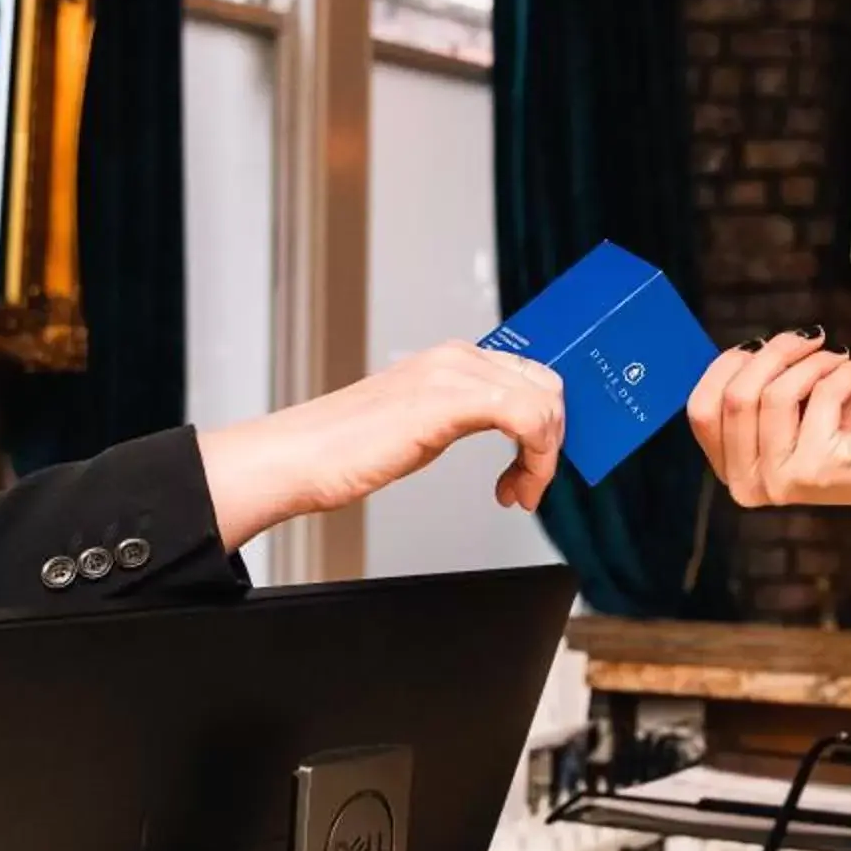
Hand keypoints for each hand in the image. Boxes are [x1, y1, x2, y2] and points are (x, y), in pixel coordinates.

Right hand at [201, 342, 566, 546]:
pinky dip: (535, 460)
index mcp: (451, 359)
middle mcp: (456, 357)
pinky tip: (511, 490)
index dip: (547, 425)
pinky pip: (527, 417)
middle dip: (551, 442)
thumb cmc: (346, 450)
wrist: (299, 459)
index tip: (532, 466)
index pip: (532, 376)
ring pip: (544, 403)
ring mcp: (453, 374)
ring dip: (544, 459)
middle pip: (547, 386)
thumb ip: (463, 415)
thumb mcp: (422, 425)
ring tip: (519, 492)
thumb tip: (509, 430)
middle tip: (528, 484)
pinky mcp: (448, 400)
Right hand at [688, 331, 850, 512]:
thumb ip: (757, 386)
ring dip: (811, 360)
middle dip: (774, 353)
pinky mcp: (818, 470)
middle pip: (736, 397)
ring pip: (775, 394)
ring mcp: (781, 482)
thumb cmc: (846, 429)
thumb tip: (746, 349)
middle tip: (809, 338)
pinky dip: (844, 371)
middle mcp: (749, 485)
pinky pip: (820, 396)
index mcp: (732, 471)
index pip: (701, 410)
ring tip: (837, 355)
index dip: (726, 365)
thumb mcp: (790, 405)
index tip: (759, 344)